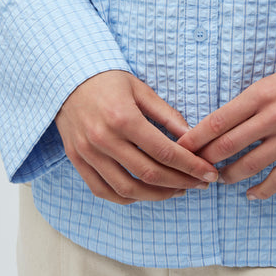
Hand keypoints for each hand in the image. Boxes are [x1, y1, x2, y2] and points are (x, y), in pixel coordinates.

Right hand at [55, 70, 218, 204]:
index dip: (190, 167)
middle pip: (149, 174)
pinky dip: (126, 197)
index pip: (165, 152)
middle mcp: (104, 139)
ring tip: (176, 190)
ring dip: (157, 195)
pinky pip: (103, 190)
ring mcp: (88, 153)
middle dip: (180, 183)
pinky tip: (145, 192)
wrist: (66, 79)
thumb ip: (167, 115)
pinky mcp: (77, 160)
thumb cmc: (107, 80)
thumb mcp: (141, 89)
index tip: (208, 173)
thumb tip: (192, 137)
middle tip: (199, 184)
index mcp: (124, 118)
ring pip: (127, 189)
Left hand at [176, 62, 275, 199]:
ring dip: (229, 176)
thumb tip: (219, 124)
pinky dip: (260, 190)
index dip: (194, 139)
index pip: (217, 121)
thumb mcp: (274, 80)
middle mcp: (274, 117)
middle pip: (227, 146)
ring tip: (220, 178)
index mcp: (261, 94)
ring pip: (249, 166)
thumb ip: (249, 102)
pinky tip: (251, 193)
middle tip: (194, 167)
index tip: (180, 148)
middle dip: (205, 160)